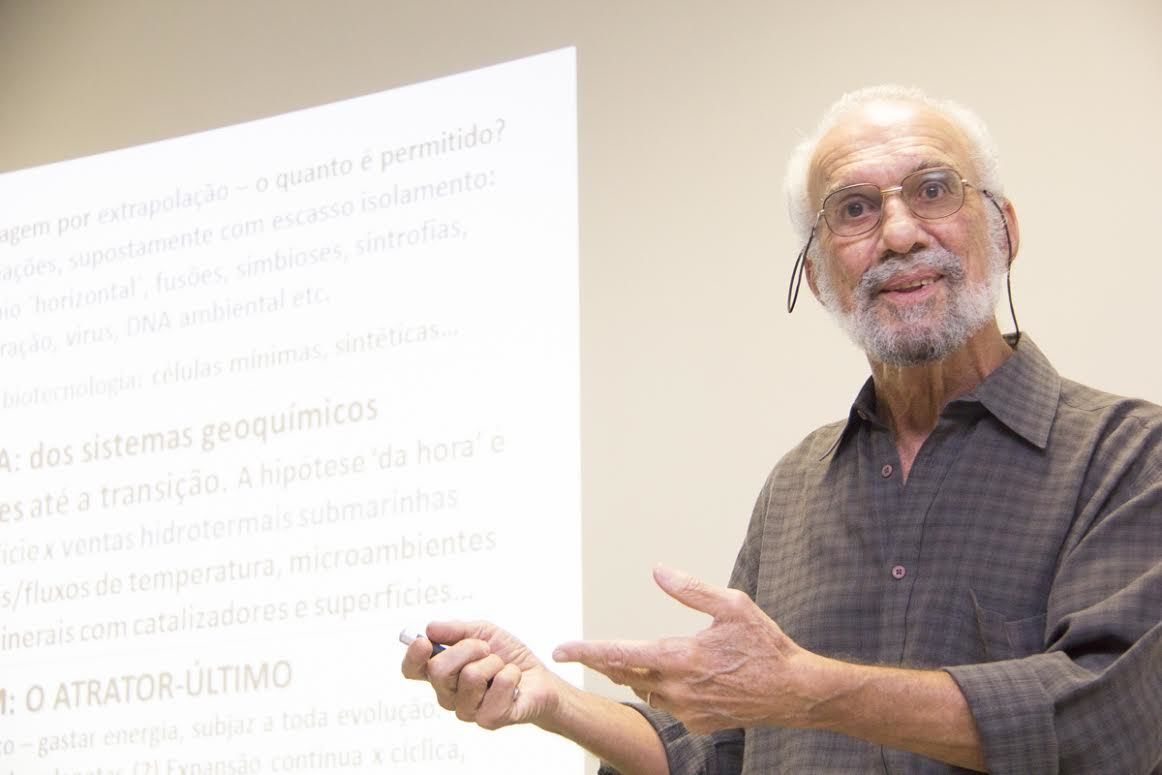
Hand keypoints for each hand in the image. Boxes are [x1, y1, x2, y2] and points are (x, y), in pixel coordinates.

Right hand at [400, 620, 566, 730]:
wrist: (539, 677)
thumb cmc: (507, 656)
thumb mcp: (483, 633)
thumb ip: (457, 630)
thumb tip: (430, 628)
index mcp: (442, 674)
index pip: (412, 670)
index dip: (412, 657)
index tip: (424, 642)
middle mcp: (449, 696)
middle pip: (438, 669)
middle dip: (468, 648)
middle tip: (486, 649)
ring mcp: (467, 711)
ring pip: (470, 676)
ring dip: (494, 662)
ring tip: (502, 667)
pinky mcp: (490, 720)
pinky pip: (497, 686)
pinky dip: (511, 674)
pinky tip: (514, 682)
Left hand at [553, 565, 820, 734]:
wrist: (795, 692)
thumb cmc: (765, 645)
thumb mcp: (732, 605)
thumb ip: (691, 590)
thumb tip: (658, 570)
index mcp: (680, 657)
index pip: (620, 654)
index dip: (586, 651)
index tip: (561, 649)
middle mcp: (678, 689)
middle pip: (625, 675)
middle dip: (605, 662)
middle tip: (590, 653)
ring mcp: (687, 711)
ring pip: (645, 691)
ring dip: (635, 675)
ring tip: (631, 660)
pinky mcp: (699, 723)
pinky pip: (668, 705)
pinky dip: (663, 689)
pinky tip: (677, 678)